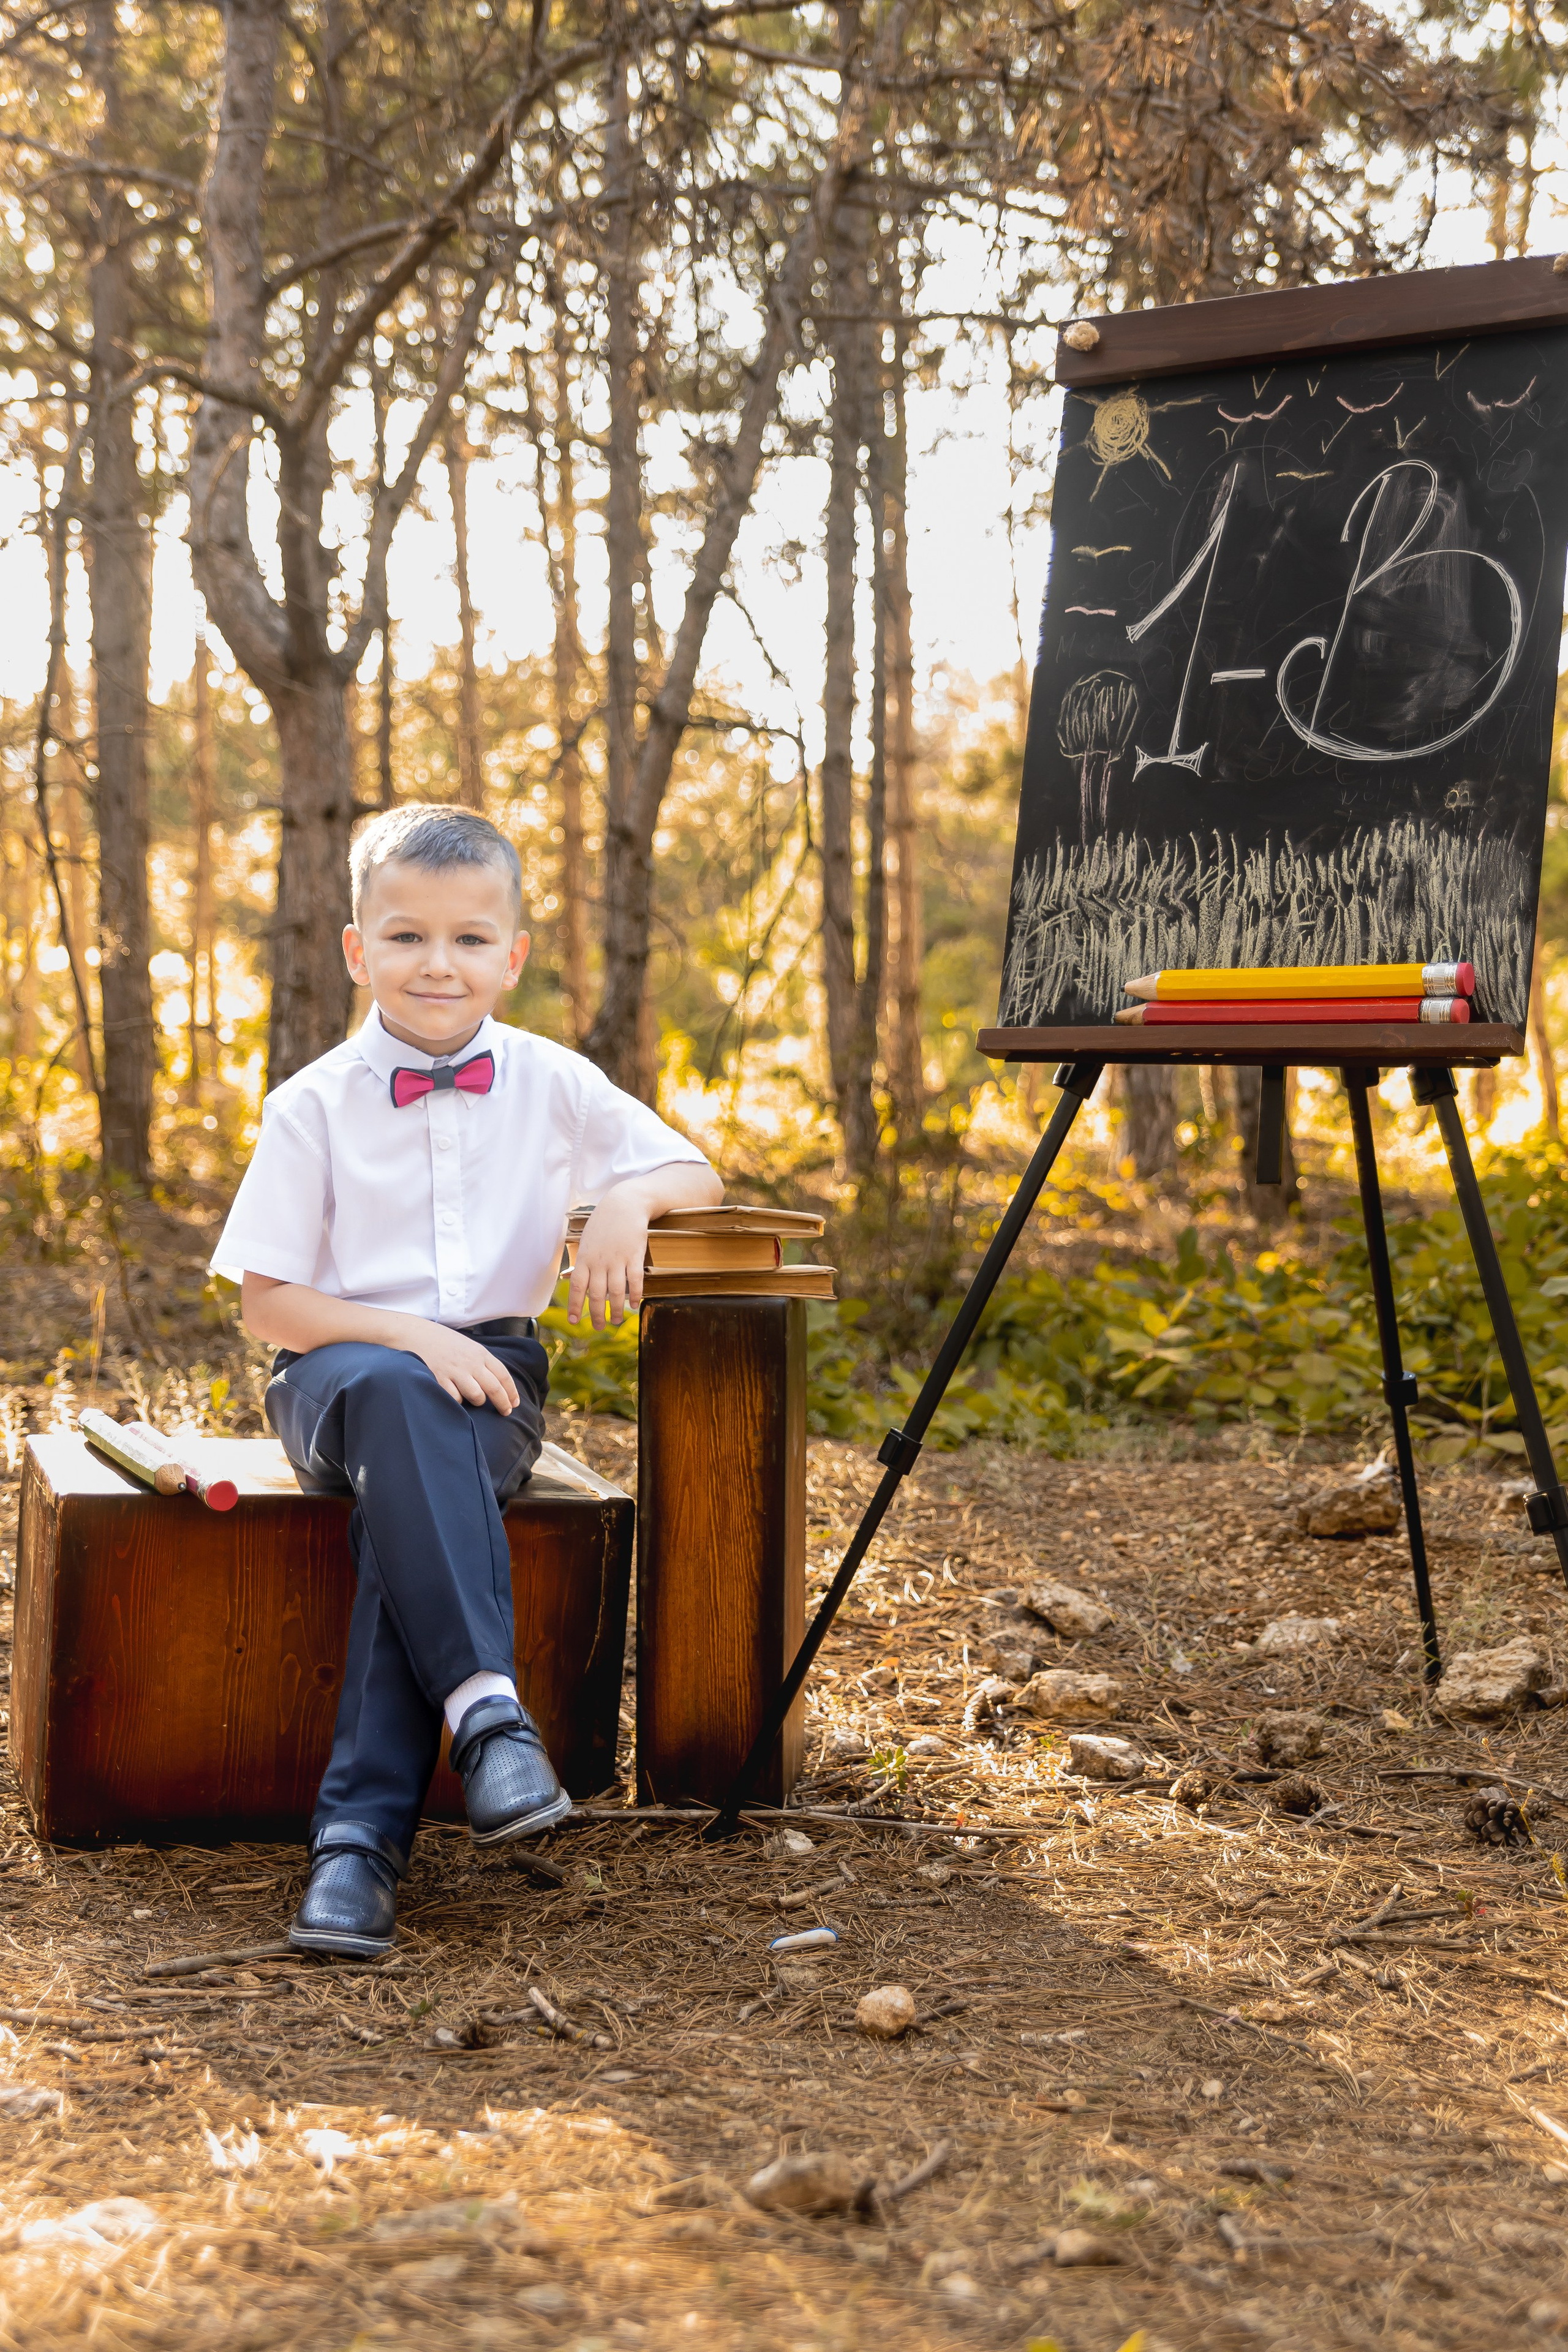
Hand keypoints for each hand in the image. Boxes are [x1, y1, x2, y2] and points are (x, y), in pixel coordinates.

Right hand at [395, 1318, 519, 1411]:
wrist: (414, 1333)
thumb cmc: (442, 1340)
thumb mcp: (467, 1345)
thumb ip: (481, 1361)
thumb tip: (496, 1381)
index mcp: (480, 1353)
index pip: (503, 1375)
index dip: (511, 1392)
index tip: (514, 1402)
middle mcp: (470, 1362)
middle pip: (495, 1388)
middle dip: (503, 1403)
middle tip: (505, 1412)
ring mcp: (455, 1371)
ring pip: (477, 1396)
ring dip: (478, 1401)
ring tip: (474, 1400)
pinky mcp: (440, 1379)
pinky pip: (456, 1398)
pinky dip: (457, 1401)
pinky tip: (455, 1396)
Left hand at [568, 1191, 649, 1329]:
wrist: (624, 1203)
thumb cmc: (604, 1223)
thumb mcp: (587, 1240)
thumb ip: (584, 1261)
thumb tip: (579, 1282)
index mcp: (585, 1257)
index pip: (577, 1287)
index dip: (575, 1305)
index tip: (574, 1321)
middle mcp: (600, 1261)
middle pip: (597, 1294)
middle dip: (597, 1314)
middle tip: (599, 1327)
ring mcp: (618, 1259)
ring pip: (616, 1291)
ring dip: (615, 1309)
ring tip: (616, 1321)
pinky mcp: (635, 1255)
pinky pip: (635, 1280)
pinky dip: (634, 1295)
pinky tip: (633, 1305)